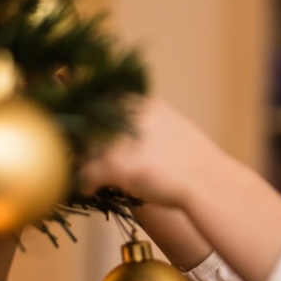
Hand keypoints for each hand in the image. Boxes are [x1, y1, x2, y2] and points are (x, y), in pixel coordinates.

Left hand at [84, 96, 280, 280]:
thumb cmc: (193, 159)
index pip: (94, 91)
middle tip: (75, 149)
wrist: (208, 182)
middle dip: (76, 135)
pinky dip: (86, 184)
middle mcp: (124, 112)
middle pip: (83, 120)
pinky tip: (91, 189)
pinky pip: (85, 174)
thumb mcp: (169, 122)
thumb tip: (120, 121)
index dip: (79, 101)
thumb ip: (143, 116)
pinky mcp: (113, 165)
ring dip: (80, 160)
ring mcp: (116, 138)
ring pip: (80, 148)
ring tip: (84, 171)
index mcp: (138, 98)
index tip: (71, 108)